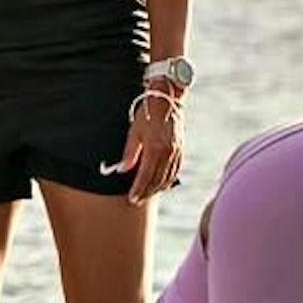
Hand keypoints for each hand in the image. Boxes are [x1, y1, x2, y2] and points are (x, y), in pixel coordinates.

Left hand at [118, 88, 183, 205]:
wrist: (166, 101)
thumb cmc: (146, 116)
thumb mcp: (133, 132)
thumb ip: (129, 153)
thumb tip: (122, 170)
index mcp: (155, 148)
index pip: (145, 176)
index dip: (138, 189)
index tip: (131, 199)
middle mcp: (168, 152)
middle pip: (157, 180)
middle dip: (146, 192)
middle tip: (136, 201)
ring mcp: (176, 151)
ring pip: (167, 177)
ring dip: (156, 189)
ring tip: (146, 195)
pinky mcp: (181, 149)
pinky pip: (174, 170)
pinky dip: (167, 180)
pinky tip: (160, 185)